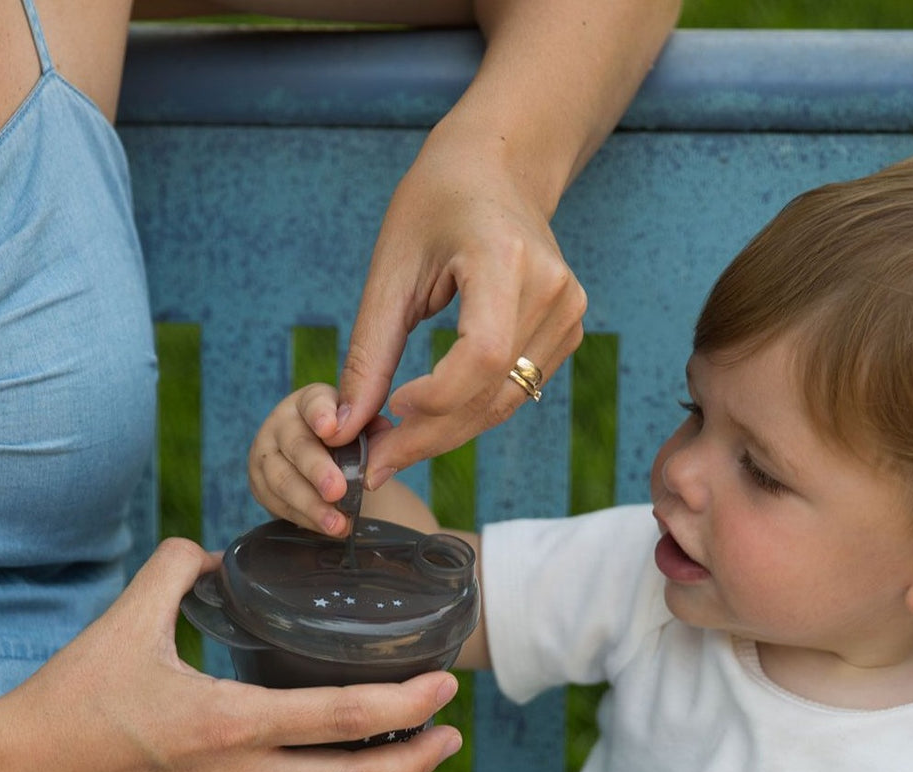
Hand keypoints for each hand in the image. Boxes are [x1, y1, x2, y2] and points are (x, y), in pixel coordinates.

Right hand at [0, 538, 460, 771]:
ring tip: (414, 752)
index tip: (446, 687)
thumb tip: (213, 549)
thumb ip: (176, 571)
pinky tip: (340, 763)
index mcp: (227, 724)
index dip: (402, 707)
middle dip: (414, 761)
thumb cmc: (70, 702)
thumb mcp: (124, 622)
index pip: (338, 718)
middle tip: (454, 733)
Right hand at [249, 382, 380, 534]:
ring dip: (312, 505)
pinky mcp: (259, 483)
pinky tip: (327, 527)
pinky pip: (280, 504)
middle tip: (337, 490)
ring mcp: (265, 454)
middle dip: (317, 470)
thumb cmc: (344, 439)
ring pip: (283, 481)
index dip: (321, 414)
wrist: (317, 460)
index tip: (330, 429)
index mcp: (309, 402)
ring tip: (338, 523)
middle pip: (296, 446)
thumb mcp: (360, 427)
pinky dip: (306, 519)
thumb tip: (386, 435)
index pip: (314, 403)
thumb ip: (373, 429)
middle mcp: (281, 423)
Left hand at [330, 122, 586, 488]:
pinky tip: (431, 417)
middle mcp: (551, 289)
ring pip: (505, 403)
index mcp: (504, 258)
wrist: (497, 169)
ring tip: (396, 445)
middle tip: (377, 461)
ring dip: (448, 433)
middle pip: (492, 392)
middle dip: (430, 436)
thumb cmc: (434, 205)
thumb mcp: (390, 269)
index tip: (388, 413)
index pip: (481, 353)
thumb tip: (343, 428)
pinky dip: (471, 413)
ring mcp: (569, 312)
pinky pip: (517, 391)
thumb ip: (369, 353)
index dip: (436, 398)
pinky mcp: (568, 329)